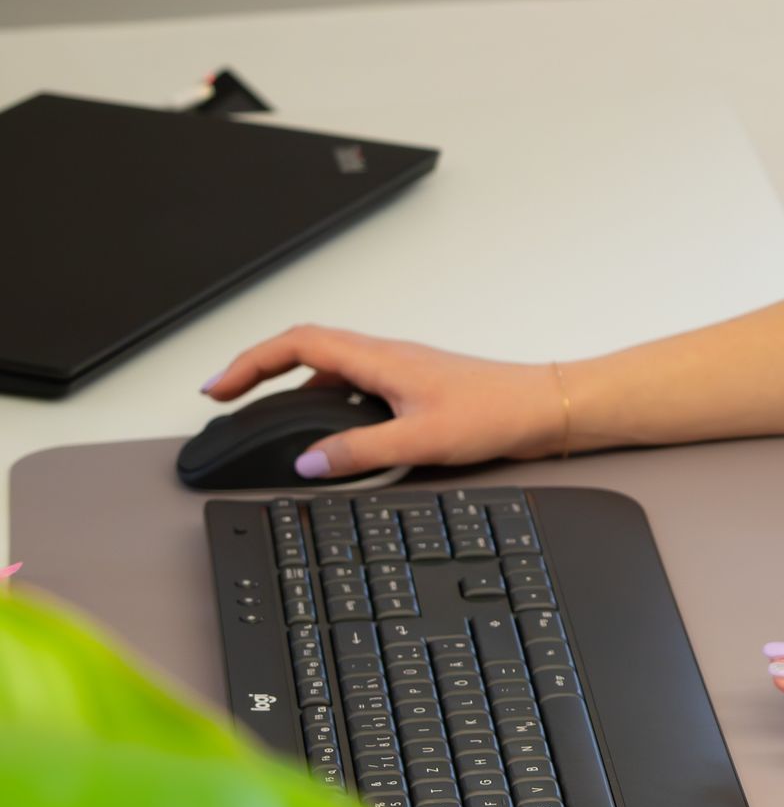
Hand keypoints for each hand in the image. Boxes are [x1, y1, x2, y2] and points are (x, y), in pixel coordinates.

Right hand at [200, 324, 567, 478]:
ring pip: (328, 366)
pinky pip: (352, 384)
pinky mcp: (412, 386)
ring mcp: (398, 370)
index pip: (298, 344)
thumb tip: (308, 462)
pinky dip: (322, 399)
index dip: (251, 362)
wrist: (542, 406)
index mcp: (380, 359)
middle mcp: (386, 357)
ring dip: (289, 383)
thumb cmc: (496, 411)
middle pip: (304, 348)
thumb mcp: (420, 440)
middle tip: (225, 397)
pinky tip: (324, 429)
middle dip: (257, 369)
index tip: (218, 387)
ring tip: (262, 414)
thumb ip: (359, 452)